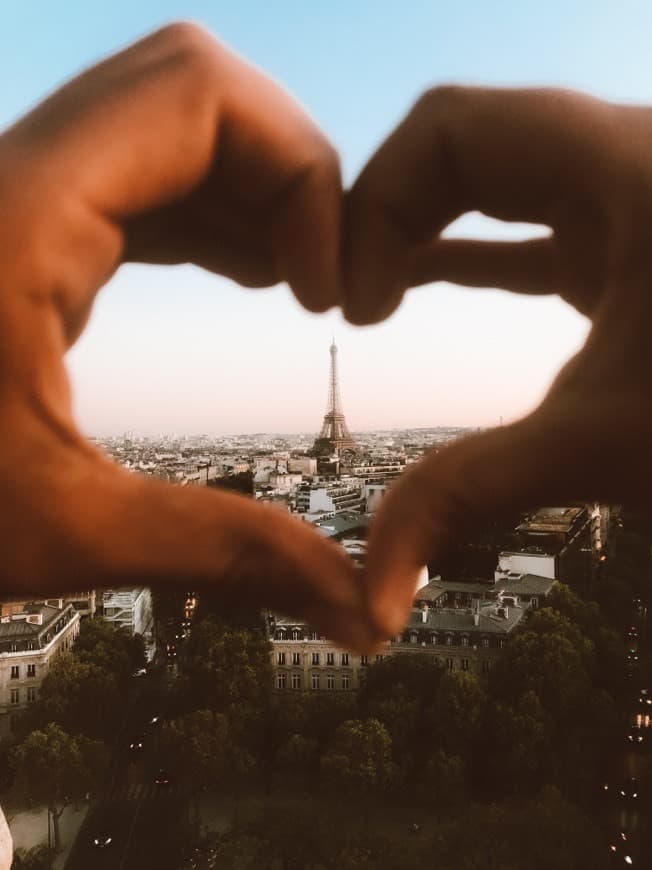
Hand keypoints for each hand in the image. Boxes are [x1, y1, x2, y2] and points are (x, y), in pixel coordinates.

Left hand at [0, 22, 377, 650]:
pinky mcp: (28, 226)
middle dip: (288, 169)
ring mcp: (18, 194)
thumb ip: (222, 558)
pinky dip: (213, 211)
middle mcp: (13, 177)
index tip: (324, 293)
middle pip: (192, 88)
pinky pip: (144, 176)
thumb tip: (359, 611)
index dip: (300, 175)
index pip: (200, 96)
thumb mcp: (59, 535)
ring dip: (255, 190)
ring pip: (170, 124)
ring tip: (299, 283)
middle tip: (321, 278)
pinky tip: (248, 272)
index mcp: (16, 218)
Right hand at [345, 86, 651, 634]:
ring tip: (370, 300)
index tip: (361, 309)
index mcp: (624, 168)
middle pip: (462, 143)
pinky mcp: (626, 245)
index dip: (377, 206)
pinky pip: (524, 225)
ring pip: (494, 178)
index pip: (449, 129)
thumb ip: (469, 501)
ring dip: (421, 230)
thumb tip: (372, 601)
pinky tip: (422, 287)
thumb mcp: (603, 447)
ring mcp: (627, 201)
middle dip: (387, 214)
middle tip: (350, 298)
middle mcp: (626, 163)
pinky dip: (465, 253)